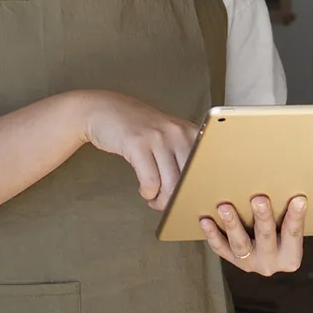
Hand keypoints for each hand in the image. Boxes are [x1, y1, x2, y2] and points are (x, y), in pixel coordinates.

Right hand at [78, 91, 198, 209]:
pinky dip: (148, 192)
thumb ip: (183, 156)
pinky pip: (150, 181)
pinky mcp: (137, 144)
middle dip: (177, 199)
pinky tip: (145, 189)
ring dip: (161, 199)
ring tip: (154, 197)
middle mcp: (178, 133)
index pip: (206, 167)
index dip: (199, 188)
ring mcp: (158, 137)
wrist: (106, 110)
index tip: (190, 198)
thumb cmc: (139, 128)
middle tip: (166, 202)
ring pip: (171, 185)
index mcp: (190, 132)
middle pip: (189, 180)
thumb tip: (195, 189)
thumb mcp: (169, 136)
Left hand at [201, 194, 306, 275]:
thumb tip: (295, 187)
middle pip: (266, 237)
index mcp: (290, 256)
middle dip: (262, 218)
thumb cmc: (284, 232)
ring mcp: (250, 263)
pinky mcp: (233, 260)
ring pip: (240, 244)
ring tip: (225, 207)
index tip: (299, 199)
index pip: (293, 234)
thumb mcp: (291, 229)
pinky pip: (220, 248)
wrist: (270, 258)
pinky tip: (206, 220)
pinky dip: (212, 235)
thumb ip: (292, 214)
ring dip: (232, 224)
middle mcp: (270, 263)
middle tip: (259, 199)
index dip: (296, 217)